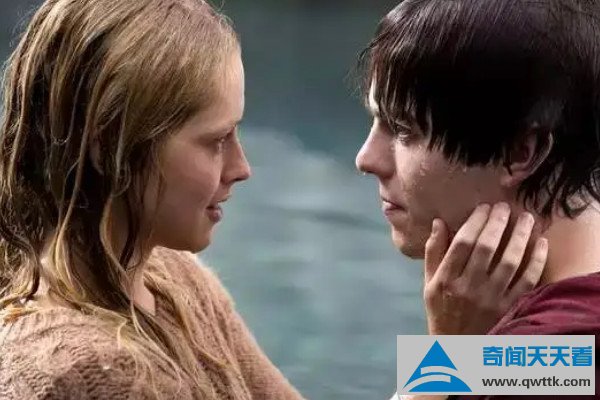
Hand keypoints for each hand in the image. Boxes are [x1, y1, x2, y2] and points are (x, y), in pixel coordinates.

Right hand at [423, 203, 547, 334]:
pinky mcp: (508, 307)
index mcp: (445, 280)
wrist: (457, 347)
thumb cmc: (441, 310)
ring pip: (508, 262)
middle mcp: (467, 288)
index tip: (484, 207)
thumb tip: (440, 222)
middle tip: (505, 206)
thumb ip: (433, 252)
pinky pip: (526, 281)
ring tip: (527, 218)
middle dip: (497, 223)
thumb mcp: (428, 282)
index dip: (475, 221)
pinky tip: (540, 243)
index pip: (462, 243)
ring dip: (519, 237)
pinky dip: (536, 261)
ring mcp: (489, 299)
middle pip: (485, 248)